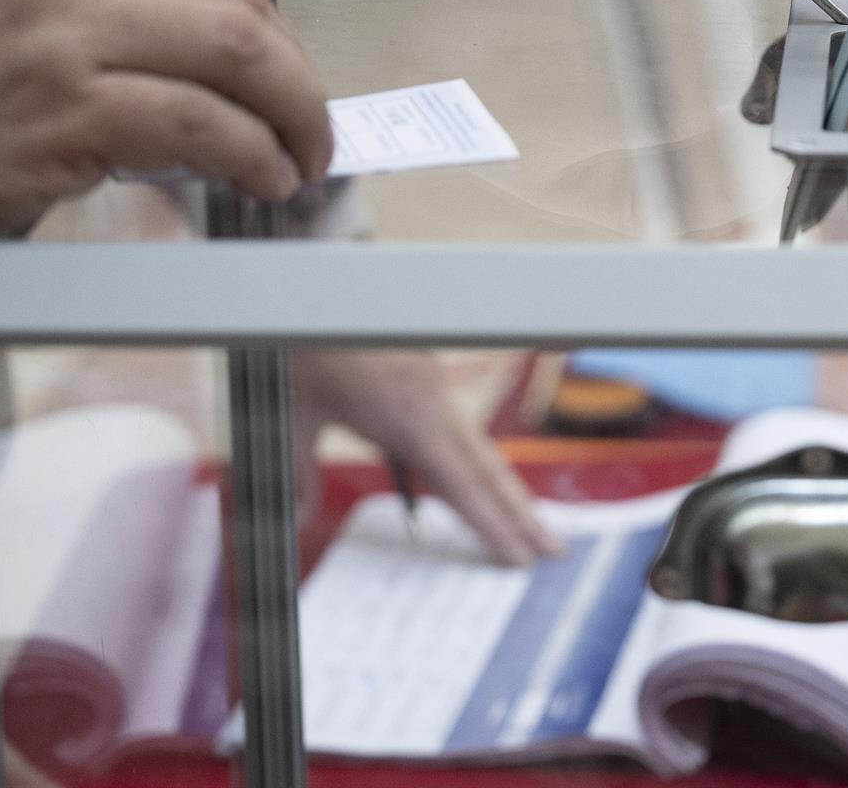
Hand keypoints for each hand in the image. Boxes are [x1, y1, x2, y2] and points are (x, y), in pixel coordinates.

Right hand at [0, 0, 331, 288]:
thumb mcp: (11, 12)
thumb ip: (106, 12)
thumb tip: (223, 60)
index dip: (273, 42)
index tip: (290, 86)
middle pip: (237, 13)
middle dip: (298, 81)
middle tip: (311, 133)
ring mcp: (62, 34)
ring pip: (236, 60)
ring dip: (290, 121)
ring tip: (296, 163)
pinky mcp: (67, 107)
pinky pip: (202, 126)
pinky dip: (252, 156)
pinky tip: (261, 178)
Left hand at [293, 350, 562, 564]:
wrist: (318, 289)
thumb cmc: (308, 345)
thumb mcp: (294, 412)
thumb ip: (299, 470)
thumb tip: (300, 517)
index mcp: (409, 418)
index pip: (461, 485)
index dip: (492, 525)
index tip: (518, 557)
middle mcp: (435, 405)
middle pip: (489, 470)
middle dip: (522, 514)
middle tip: (554, 550)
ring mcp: (436, 388)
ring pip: (482, 449)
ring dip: (508, 491)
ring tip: (532, 525)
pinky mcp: (429, 376)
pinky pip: (465, 431)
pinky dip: (481, 464)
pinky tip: (483, 480)